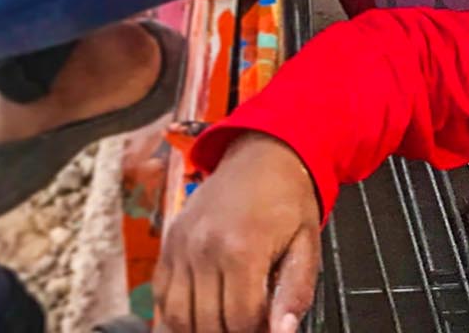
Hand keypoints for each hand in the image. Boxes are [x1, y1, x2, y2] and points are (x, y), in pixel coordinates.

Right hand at [157, 132, 323, 332]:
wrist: (262, 154)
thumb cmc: (288, 199)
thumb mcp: (306, 242)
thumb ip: (294, 292)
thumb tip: (282, 332)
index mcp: (242, 248)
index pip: (240, 321)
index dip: (256, 331)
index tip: (267, 322)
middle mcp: (204, 248)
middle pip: (207, 324)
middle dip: (230, 332)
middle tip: (248, 321)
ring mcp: (181, 245)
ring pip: (178, 317)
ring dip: (202, 328)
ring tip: (225, 319)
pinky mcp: (169, 242)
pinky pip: (161, 296)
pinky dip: (177, 313)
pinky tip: (201, 309)